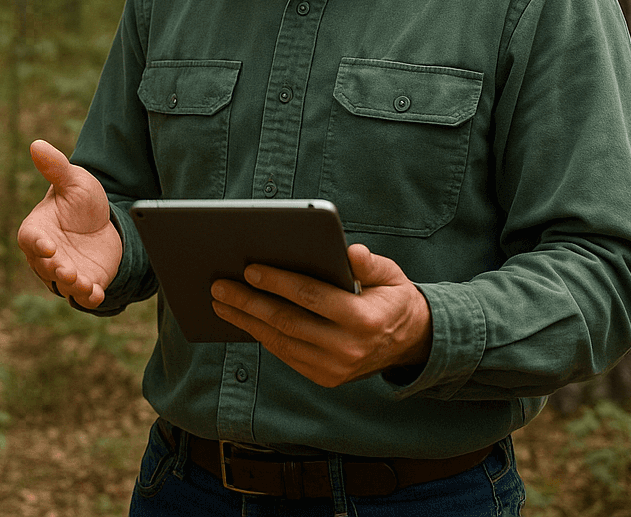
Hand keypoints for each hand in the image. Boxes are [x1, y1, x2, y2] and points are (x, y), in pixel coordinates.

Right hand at [16, 140, 121, 307]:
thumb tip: (37, 144)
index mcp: (37, 229)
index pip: (30, 239)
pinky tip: (96, 294)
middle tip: (66, 268)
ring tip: (82, 282)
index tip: (47, 246)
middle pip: (44, 265)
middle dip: (55, 268)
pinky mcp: (84, 282)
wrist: (104, 222)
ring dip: (71, 285)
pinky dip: (88, 297)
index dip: (36, 243)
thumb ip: (55, 167)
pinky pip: (82, 295)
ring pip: (62, 283)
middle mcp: (46, 255)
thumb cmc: (80, 199)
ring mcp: (64, 270)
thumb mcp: (73, 180)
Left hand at [209, 243, 430, 387]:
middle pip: (288, 322)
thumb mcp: (391, 275)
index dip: (279, 282)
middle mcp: (348, 348)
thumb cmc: (391, 298)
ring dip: (247, 321)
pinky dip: (262, 336)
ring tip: (220, 302)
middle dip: (249, 302)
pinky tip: (243, 319)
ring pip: (281, 342)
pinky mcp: (325, 378)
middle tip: (219, 286)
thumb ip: (370, 263)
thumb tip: (352, 252)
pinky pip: (286, 355)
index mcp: (364, 319)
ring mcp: (335, 368)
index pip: (313, 297)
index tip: (249, 269)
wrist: (411, 343)